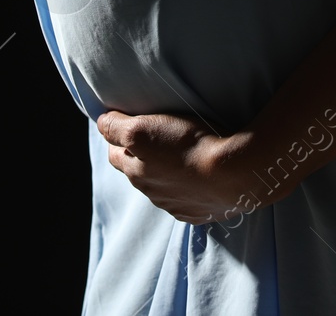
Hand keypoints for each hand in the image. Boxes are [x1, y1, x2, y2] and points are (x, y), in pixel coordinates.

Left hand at [97, 110, 292, 223]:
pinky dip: (188, 188)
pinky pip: (187, 200)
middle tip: (156, 140)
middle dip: (139, 158)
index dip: (119, 138)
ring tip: (182, 156)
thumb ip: (115, 127)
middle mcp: (151, 193)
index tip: (131, 126)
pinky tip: (199, 176)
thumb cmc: (188, 145)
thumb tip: (102, 123)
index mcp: (135, 172)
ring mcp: (176, 206)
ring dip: (166, 173)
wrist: (234, 173)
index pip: (114, 153)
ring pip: (162, 187)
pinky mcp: (199, 212)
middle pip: (136, 173)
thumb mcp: (141, 129)